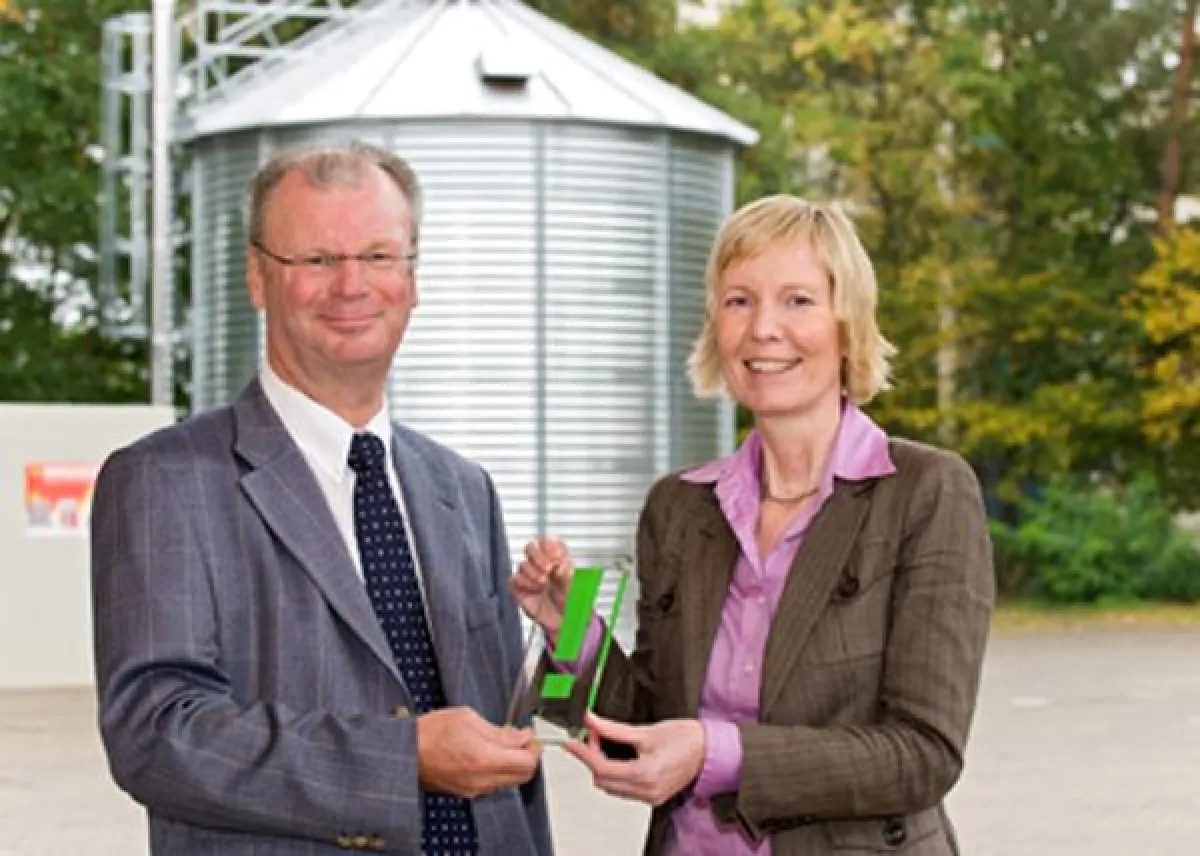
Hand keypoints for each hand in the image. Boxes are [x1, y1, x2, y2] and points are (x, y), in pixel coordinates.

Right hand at [416, 707, 541, 798]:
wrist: (407, 752)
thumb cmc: (432, 732)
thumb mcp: (469, 719)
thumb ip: (500, 731)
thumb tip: (521, 736)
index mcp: (485, 759)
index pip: (527, 762)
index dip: (533, 747)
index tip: (529, 735)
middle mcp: (482, 779)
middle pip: (523, 776)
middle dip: (528, 757)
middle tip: (521, 740)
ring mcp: (475, 789)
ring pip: (510, 781)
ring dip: (514, 764)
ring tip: (503, 745)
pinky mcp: (467, 792)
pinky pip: (494, 784)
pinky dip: (500, 771)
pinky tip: (490, 755)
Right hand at [510, 537, 572, 637]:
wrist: (564, 622)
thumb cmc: (571, 602)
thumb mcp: (575, 586)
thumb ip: (568, 574)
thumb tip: (560, 564)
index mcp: (556, 559)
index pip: (548, 542)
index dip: (550, 545)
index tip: (557, 555)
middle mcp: (541, 565)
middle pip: (531, 547)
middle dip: (538, 556)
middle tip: (549, 568)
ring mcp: (529, 576)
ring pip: (523, 564)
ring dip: (533, 572)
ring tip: (544, 583)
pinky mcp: (519, 589)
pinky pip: (514, 579)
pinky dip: (524, 583)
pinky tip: (535, 590)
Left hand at [564, 713, 705, 806]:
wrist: (711, 751)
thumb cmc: (687, 739)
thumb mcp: (647, 730)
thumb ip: (614, 729)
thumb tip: (592, 722)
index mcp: (644, 774)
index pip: (601, 767)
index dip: (583, 753)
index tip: (571, 742)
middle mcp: (646, 791)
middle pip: (602, 780)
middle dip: (592, 758)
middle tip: (592, 735)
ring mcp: (650, 797)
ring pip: (611, 787)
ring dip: (602, 767)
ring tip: (603, 744)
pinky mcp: (653, 797)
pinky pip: (624, 790)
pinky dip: (615, 775)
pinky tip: (617, 758)